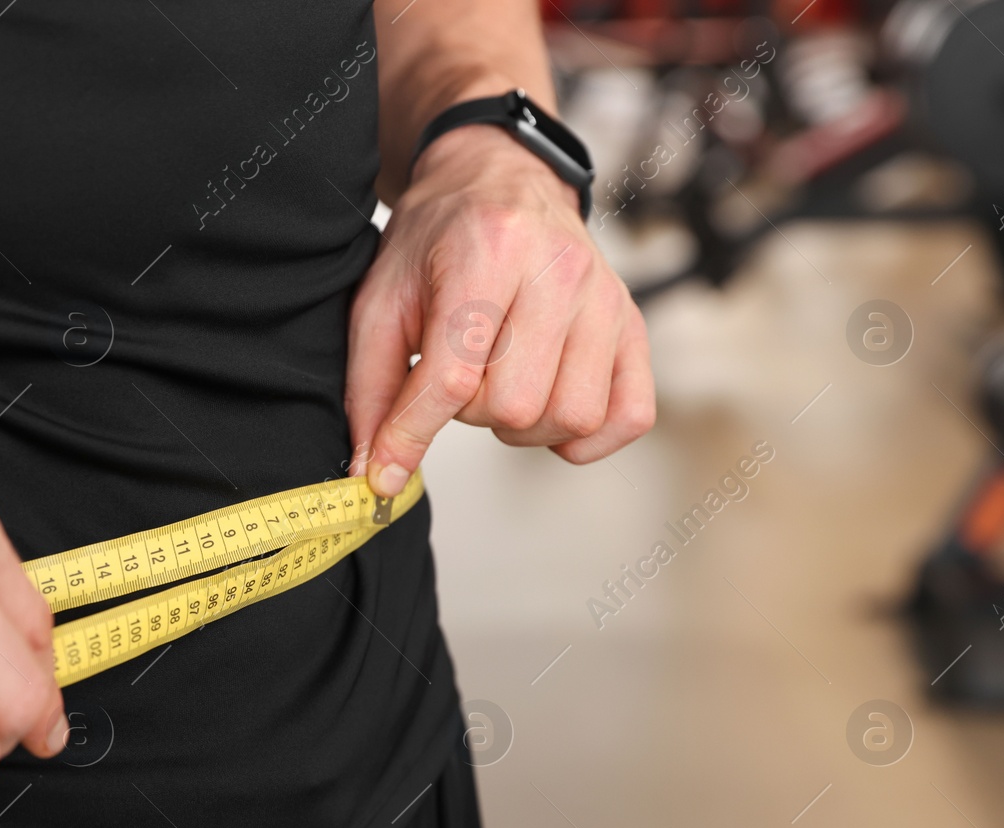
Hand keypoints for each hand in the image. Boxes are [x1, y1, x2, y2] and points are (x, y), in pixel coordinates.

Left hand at [346, 122, 653, 494]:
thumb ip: (371, 387)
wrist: (500, 180)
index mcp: (489, 252)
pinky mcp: (633, 325)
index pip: (454, 375)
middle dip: (472, 413)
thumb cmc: (439, 238)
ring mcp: (605, 299)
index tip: (384, 470)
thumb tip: (370, 472)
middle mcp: (559, 272)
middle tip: (460, 379)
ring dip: (524, 423)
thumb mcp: (382, 299)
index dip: (412, 434)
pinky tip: (549, 407)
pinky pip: (629, 415)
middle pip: (516, 405)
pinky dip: (587, 434)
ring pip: (571, 417)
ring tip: (501, 385)